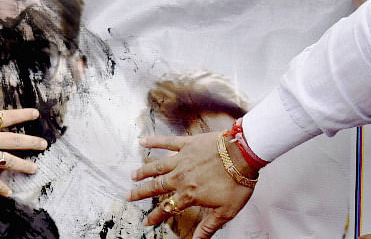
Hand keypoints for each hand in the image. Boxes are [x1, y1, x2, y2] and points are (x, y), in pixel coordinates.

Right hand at [0, 81, 48, 196]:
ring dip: (23, 166)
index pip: (9, 117)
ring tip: (35, 169)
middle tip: (44, 145)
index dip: (24, 115)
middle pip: (15, 141)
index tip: (36, 114)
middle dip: (32, 143)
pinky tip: (9, 194)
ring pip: (9, 162)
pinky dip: (0, 188)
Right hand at [129, 133, 256, 238]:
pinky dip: (154, 142)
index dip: (155, 216)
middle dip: (140, 193)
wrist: (242, 154)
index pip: (167, 208)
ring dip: (144, 171)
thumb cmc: (236, 182)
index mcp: (188, 194)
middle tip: (128, 195)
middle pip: (156, 186)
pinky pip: (167, 142)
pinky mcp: (187, 144)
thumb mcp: (225, 211)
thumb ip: (208, 227)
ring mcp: (182, 159)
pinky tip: (142, 141)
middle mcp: (180, 177)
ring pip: (157, 166)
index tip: (146, 221)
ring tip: (133, 175)